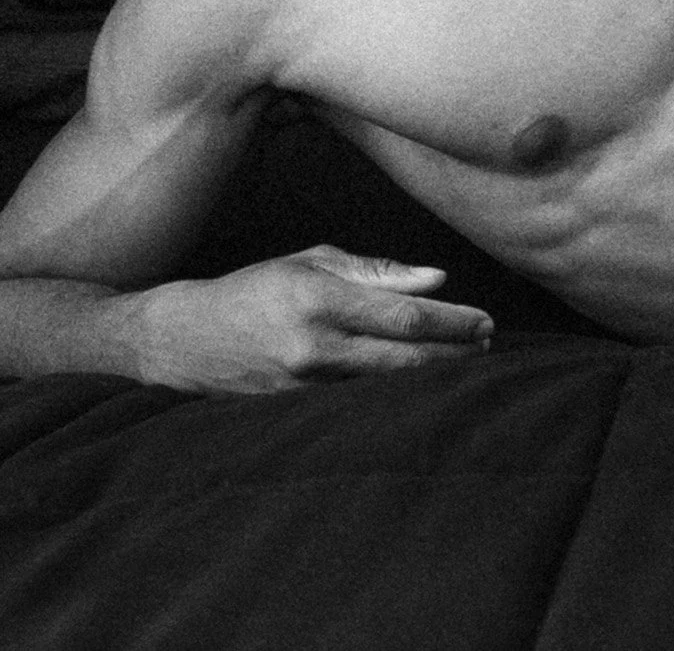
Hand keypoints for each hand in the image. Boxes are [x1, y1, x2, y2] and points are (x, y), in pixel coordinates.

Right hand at [134, 243, 494, 393]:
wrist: (185, 340)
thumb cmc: (256, 290)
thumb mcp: (313, 264)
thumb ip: (377, 272)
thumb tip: (437, 280)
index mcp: (320, 300)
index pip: (405, 317)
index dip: (453, 323)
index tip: (485, 322)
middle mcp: (315, 346)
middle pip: (405, 358)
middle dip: (454, 353)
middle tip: (488, 345)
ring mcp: (305, 385)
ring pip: (387, 385)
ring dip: (432, 375)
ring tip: (465, 362)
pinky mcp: (297, 410)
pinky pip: (361, 401)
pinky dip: (396, 391)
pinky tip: (421, 384)